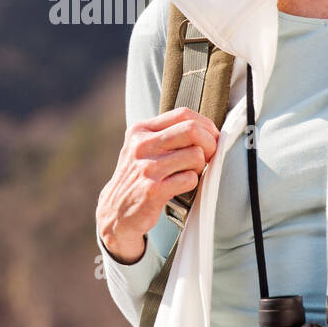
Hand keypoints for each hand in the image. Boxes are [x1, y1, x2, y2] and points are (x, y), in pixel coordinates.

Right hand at [96, 107, 219, 263]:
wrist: (115, 211)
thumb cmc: (137, 178)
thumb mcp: (141, 148)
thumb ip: (166, 134)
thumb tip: (206, 129)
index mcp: (140, 130)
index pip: (183, 114)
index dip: (205, 125)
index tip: (212, 137)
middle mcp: (142, 145)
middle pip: (192, 130)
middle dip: (210, 143)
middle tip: (209, 156)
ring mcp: (147, 168)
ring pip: (196, 155)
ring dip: (200, 167)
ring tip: (189, 173)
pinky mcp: (154, 190)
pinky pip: (190, 179)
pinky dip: (192, 184)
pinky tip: (181, 187)